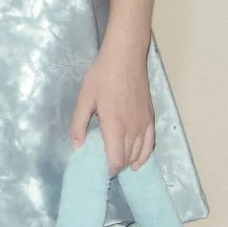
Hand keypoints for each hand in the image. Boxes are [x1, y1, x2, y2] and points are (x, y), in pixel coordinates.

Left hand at [69, 44, 154, 175]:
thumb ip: (79, 124)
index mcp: (114, 124)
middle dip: (116, 165)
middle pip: (127, 158)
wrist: (125, 56)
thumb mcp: (85, 98)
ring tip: (118, 163)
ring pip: (139, 152)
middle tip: (104, 164)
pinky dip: (145, 155)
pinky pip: (151, 143)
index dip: (109, 169)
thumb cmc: (102, 75)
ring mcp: (144, 123)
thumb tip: (76, 146)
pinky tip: (138, 162)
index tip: (100, 169)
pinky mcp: (151, 117)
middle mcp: (132, 127)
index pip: (116, 159)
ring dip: (129, 161)